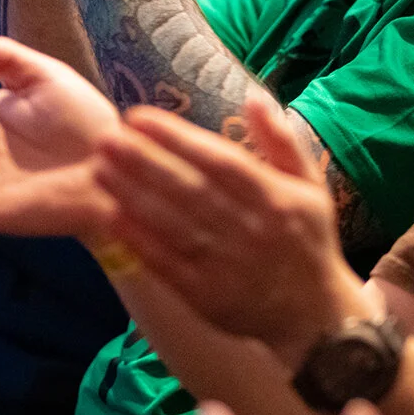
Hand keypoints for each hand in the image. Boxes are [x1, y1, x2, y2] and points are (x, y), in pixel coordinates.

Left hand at [95, 95, 363, 366]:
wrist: (315, 317)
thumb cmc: (308, 239)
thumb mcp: (310, 185)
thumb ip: (281, 140)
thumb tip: (255, 97)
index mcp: (276, 198)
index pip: (221, 161)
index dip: (178, 138)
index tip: (139, 117)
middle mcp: (251, 229)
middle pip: (190, 190)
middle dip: (144, 162)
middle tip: (106, 137)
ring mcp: (227, 266)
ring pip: (173, 225)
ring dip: (133, 196)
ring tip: (98, 169)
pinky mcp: (207, 297)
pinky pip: (167, 265)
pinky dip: (139, 241)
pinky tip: (111, 216)